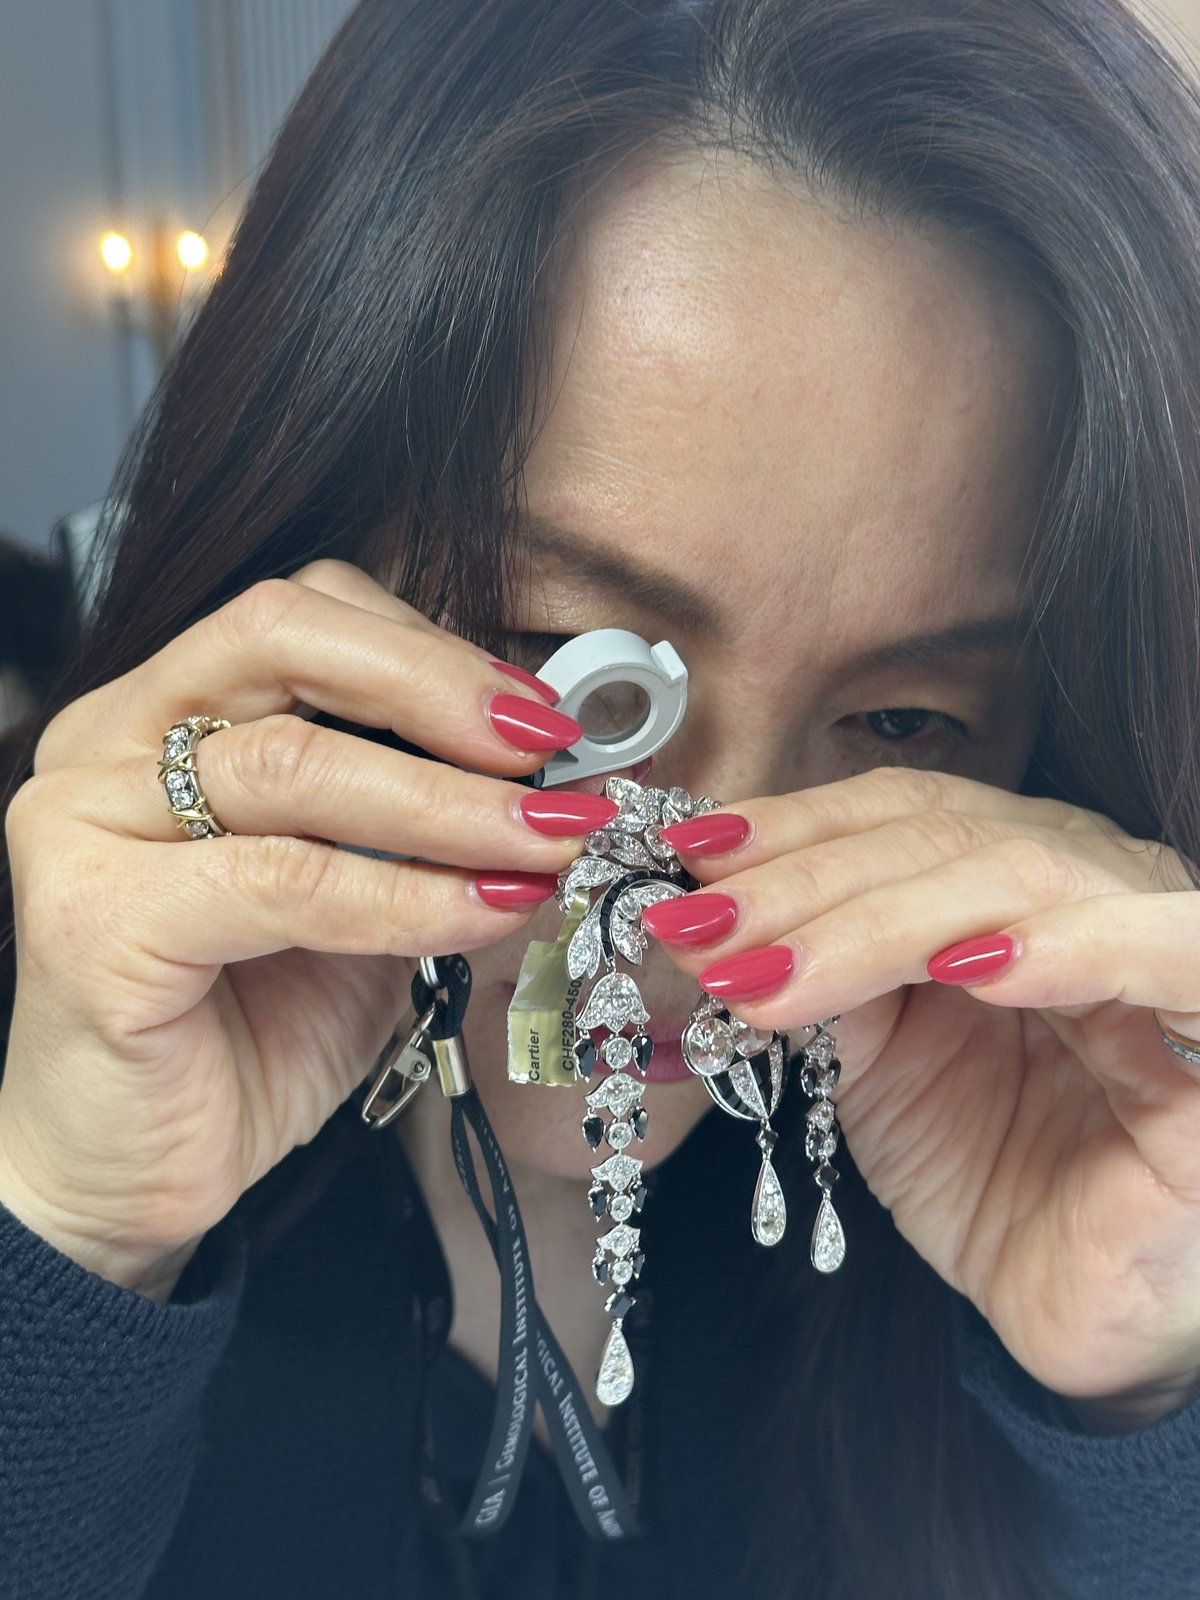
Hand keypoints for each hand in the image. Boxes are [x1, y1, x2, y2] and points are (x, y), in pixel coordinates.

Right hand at [0, 560, 588, 1296]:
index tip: (542, 716)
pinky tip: (486, 912)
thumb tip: (557, 777)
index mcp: (164, 707)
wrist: (141, 1173)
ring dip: (449, 804)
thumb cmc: (250, 1027)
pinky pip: (284, 883)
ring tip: (546, 842)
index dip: (434, 650)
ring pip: (293, 765)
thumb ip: (424, 824)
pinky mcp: (90, 920)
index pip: (306, 614)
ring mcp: (83, 823)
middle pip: (286, 640)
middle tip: (546, 753)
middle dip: (440, 690)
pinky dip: (404, 896)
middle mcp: (107, 741)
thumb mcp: (360, 896)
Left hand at [649, 767, 1199, 1424]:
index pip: (903, 811)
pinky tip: (973, 964)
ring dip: (879, 920)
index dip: (794, 825)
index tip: (688, 854)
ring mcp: (1163, 942)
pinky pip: (1171, 955)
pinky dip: (1074, 947)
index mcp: (1015, 875)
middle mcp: (1094, 883)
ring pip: (1024, 877)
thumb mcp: (875, 1067)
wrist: (1085, 1307)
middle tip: (700, 923)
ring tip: (770, 970)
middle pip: (945, 834)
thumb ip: (816, 977)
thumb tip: (708, 912)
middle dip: (805, 879)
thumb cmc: (992, 1172)